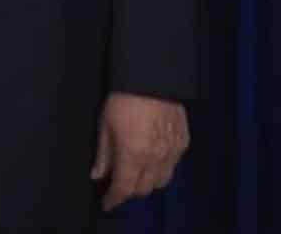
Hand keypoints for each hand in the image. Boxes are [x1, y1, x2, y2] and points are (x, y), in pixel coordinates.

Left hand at [90, 92, 188, 209]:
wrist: (154, 77)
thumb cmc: (122, 99)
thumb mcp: (105, 124)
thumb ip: (103, 154)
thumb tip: (97, 175)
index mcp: (133, 155)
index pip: (124, 188)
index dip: (114, 199)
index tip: (106, 203)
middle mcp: (156, 159)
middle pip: (144, 189)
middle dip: (130, 190)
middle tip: (118, 184)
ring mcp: (173, 152)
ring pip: (161, 182)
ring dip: (147, 182)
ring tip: (135, 173)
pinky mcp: (184, 143)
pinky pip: (173, 167)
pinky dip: (161, 169)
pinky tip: (152, 160)